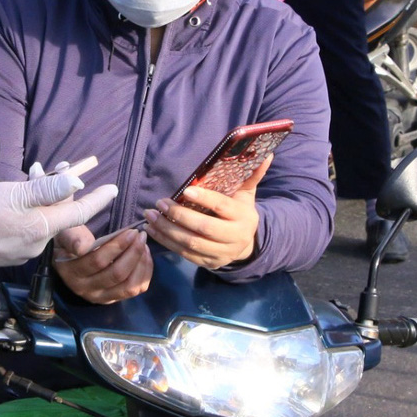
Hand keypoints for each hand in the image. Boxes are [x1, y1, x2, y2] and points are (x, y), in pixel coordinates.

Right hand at [0, 158, 115, 284]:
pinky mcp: (8, 251)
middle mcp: (37, 243)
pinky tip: (18, 198)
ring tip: (35, 175)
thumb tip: (77, 184)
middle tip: (60, 166)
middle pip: (60, 213)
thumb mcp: (14, 195)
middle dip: (62, 189)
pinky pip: (28, 228)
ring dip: (43, 197)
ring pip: (43, 219)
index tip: (113, 189)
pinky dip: (30, 210)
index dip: (97, 199)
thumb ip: (47, 191)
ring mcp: (22, 250)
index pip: (80, 212)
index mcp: (42, 228)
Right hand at [53, 224, 153, 303]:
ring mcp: (101, 297)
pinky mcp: (113, 299)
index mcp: (72, 273)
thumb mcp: (65, 234)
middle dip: (133, 253)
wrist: (66, 258)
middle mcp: (86, 290)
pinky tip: (145, 256)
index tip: (131, 231)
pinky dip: (144, 273)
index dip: (117, 246)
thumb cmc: (68, 241)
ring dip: (141, 264)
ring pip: (128, 287)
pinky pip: (135, 290)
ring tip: (144, 245)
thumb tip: (81, 247)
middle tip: (141, 236)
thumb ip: (72, 239)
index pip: (98, 261)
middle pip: (116, 275)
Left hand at [144, 157, 267, 270]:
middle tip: (160, 203)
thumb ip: (253, 174)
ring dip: (167, 230)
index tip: (185, 189)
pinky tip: (152, 230)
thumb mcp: (247, 193)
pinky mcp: (208, 263)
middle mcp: (234, 237)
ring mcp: (221, 253)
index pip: (222, 207)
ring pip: (191, 243)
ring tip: (150, 216)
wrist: (246, 244)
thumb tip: (266, 153)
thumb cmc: (240, 211)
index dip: (204, 198)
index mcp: (243, 217)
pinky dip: (166, 242)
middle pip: (204, 228)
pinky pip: (184, 254)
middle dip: (179, 216)